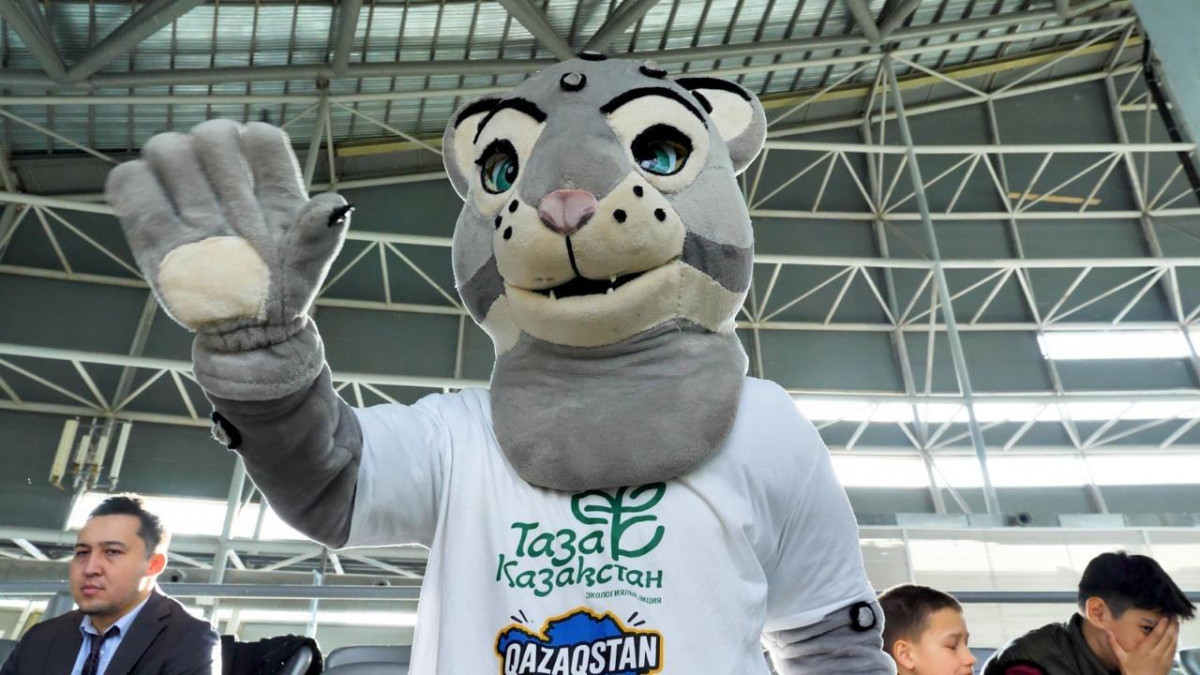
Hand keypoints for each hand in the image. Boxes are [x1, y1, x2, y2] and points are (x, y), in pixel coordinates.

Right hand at [105, 119, 350, 348]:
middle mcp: (229, 185)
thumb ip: (320, 234)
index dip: (258, 148)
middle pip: (210, 134)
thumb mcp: (308, 267)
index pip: (262, 138)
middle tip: (223, 204)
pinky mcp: (153, 226)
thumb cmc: (282, 294)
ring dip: (176, 170)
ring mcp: (190, 200)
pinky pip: (129, 181)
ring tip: (195, 217)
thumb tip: (334, 205)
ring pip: (167, 148)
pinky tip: (162, 221)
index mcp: (272, 190)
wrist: (250, 332)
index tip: (261, 189)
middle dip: (215, 159)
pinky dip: (135, 186)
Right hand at [1107, 618, 1177, 674]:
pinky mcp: (1168, 663)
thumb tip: (1106, 630)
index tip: (1164, 617)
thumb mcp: (1120, 657)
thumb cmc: (1131, 671)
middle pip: (1167, 637)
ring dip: (1175, 632)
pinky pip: (1174, 650)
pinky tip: (1176, 636)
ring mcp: (1164, 659)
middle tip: (1173, 616)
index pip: (1155, 636)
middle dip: (1171, 626)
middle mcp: (1156, 654)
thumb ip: (1114, 643)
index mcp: (1144, 651)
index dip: (1161, 626)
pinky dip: (1176, 641)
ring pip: (1172, 643)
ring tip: (1176, 623)